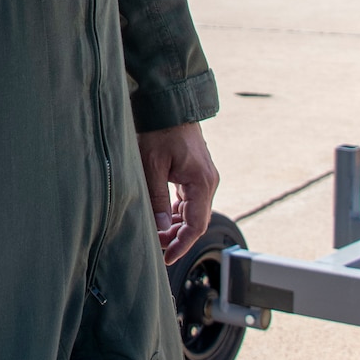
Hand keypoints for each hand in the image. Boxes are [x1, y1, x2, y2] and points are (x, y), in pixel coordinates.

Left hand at [137, 122, 219, 265]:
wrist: (167, 102)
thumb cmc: (159, 129)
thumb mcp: (152, 166)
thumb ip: (156, 199)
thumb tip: (159, 229)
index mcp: (202, 182)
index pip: (196, 225)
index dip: (181, 244)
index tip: (167, 257)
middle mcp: (207, 181)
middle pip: (196, 220)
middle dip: (177, 236)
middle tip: (156, 245)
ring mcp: (202, 176)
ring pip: (192, 211)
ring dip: (176, 224)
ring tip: (156, 232)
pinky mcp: (194, 171)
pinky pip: (189, 199)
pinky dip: (177, 211)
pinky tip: (162, 215)